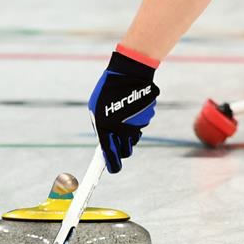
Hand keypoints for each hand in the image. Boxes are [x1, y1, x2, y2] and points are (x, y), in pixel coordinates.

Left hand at [88, 51, 159, 172]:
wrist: (129, 73)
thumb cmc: (108, 90)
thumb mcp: (96, 109)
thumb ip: (100, 126)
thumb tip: (105, 143)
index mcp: (105, 127)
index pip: (110, 154)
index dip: (112, 165)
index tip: (113, 170)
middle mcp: (122, 128)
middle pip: (126, 151)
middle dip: (123, 150)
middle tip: (120, 143)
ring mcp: (136, 124)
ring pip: (134, 138)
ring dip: (129, 133)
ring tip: (124, 116)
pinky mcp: (146, 118)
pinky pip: (141, 126)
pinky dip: (136, 121)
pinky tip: (132, 108)